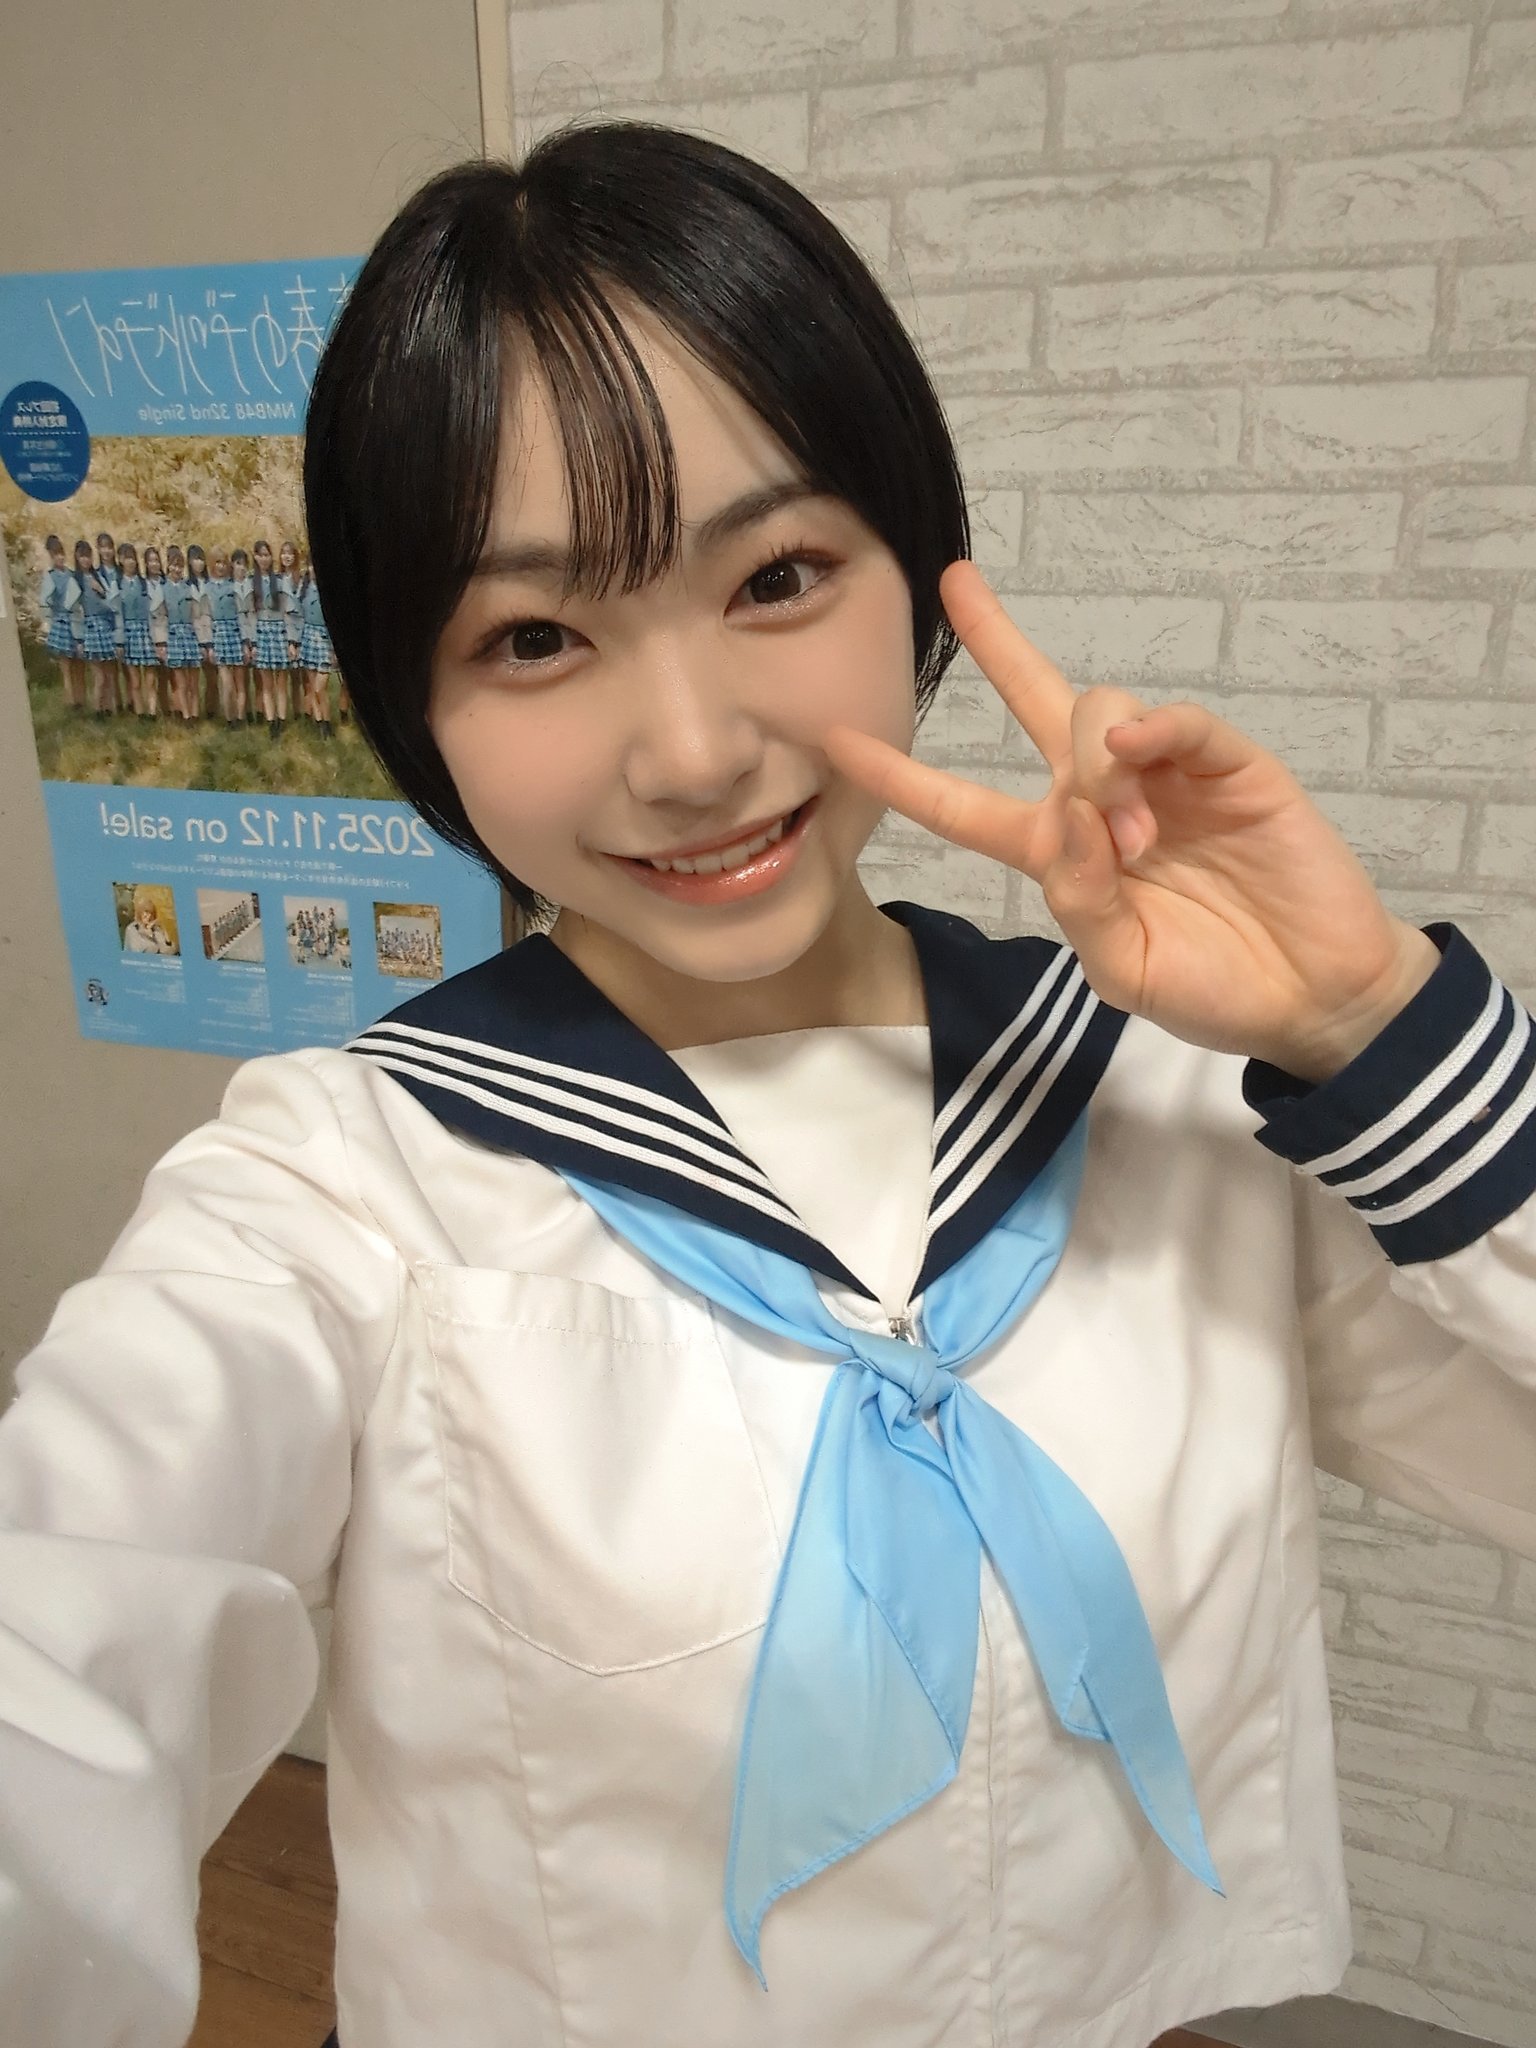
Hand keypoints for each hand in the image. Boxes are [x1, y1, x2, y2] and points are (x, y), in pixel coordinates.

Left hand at [825, 562, 1439, 1081]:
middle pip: (1036, 701)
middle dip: (997, 639)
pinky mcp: (1232, 765)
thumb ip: (1079, 902)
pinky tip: (1138, 750)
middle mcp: (1104, 798)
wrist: (1312, 997)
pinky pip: (1179, 721)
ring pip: (1099, 713)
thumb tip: (1070, 815)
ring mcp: (1168, 775)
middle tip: (955, 582)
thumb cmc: (1212, 988)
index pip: (964, 806)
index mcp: (1062, 853)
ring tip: (1136, 842)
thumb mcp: (1122, 970)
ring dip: (1098, 769)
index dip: (902, 777)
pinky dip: (1153, 726)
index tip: (836, 741)